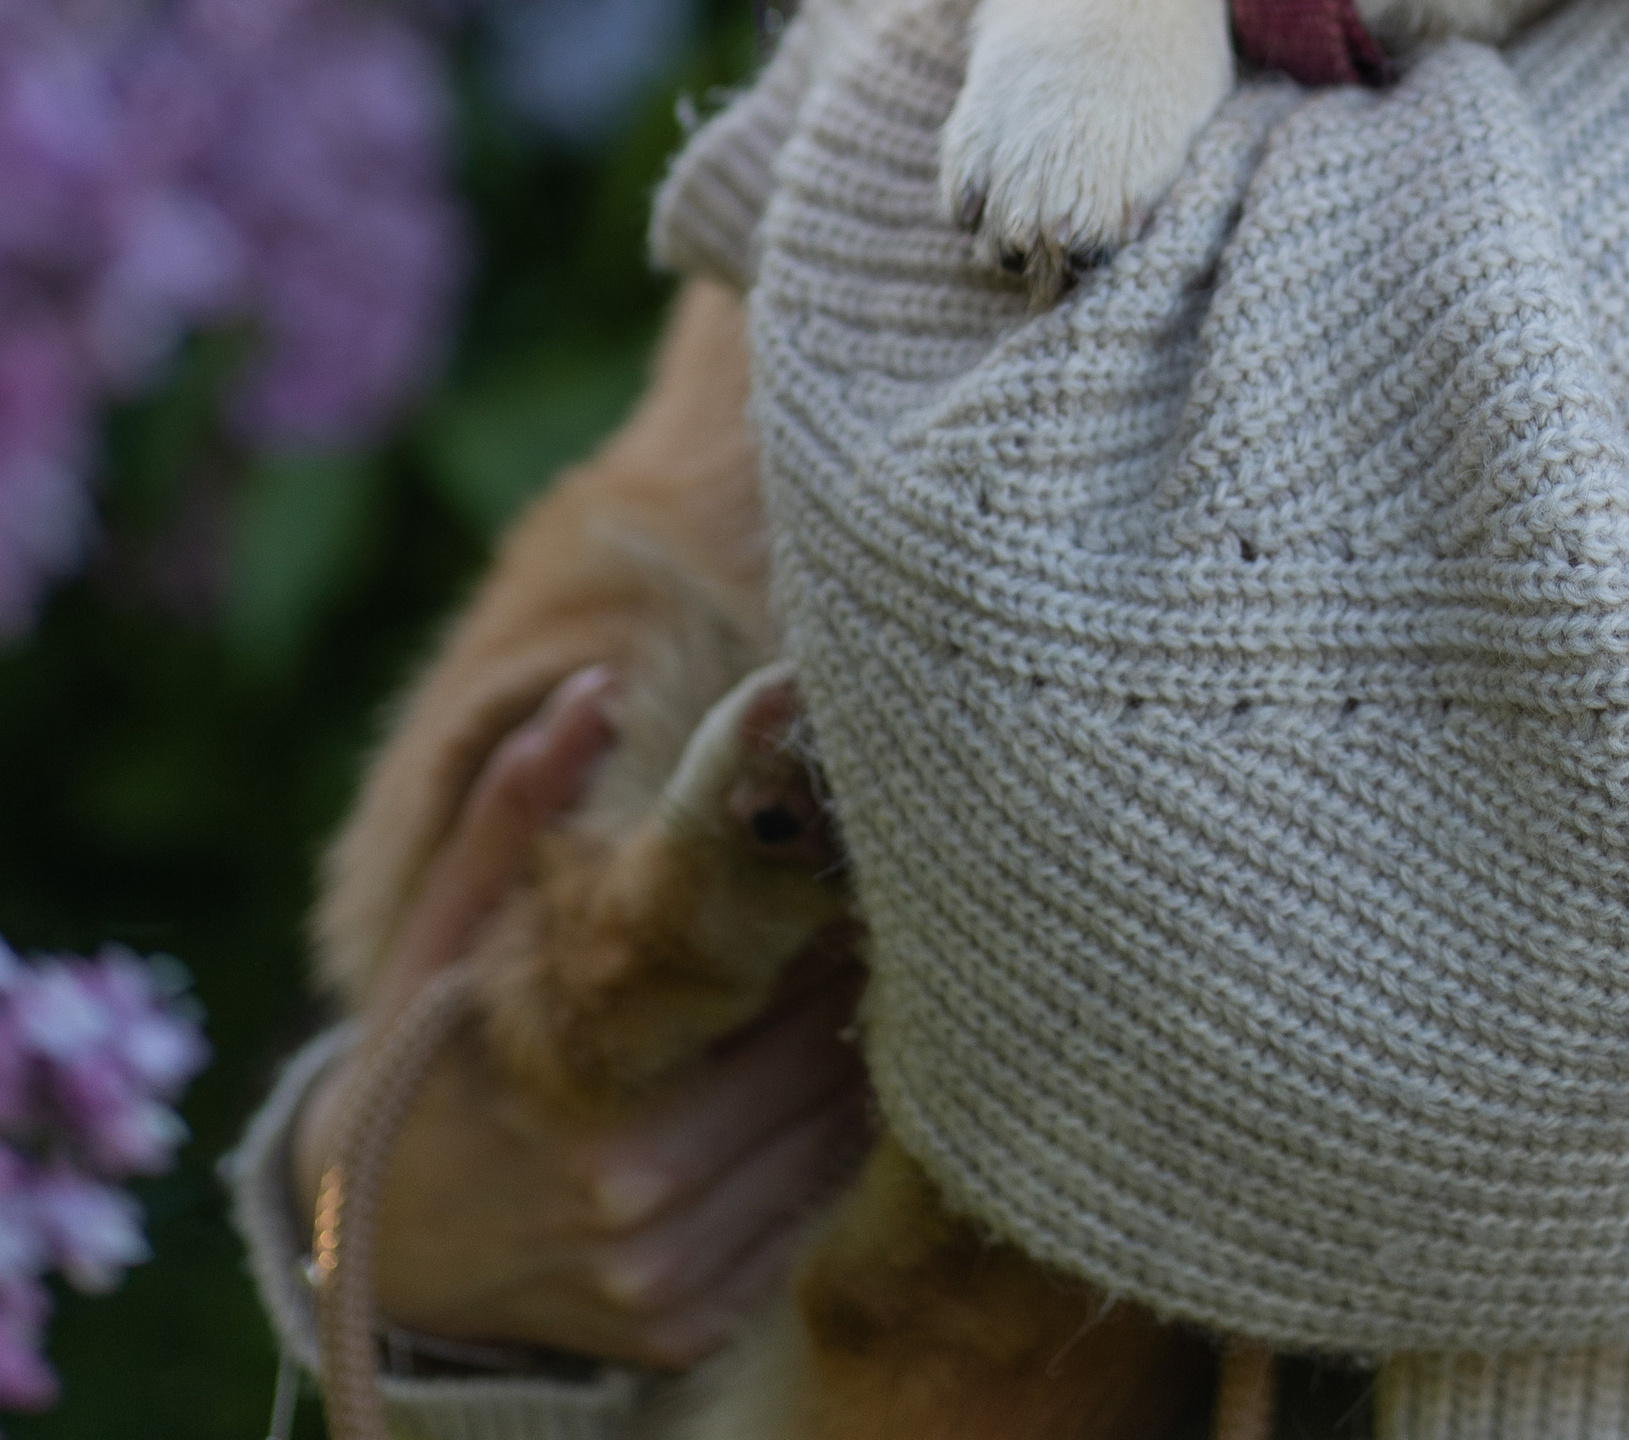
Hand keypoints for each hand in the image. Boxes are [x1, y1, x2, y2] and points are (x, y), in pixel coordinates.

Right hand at [292, 668, 871, 1372]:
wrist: (365, 1253)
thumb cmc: (415, 1066)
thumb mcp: (444, 937)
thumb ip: (516, 811)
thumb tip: (596, 685)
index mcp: (600, 1121)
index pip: (782, 1006)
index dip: (828, 925)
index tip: (852, 856)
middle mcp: (647, 1220)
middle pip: (822, 1077)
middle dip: (854, 985)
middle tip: (877, 902)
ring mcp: (672, 1288)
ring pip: (829, 1150)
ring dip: (858, 1064)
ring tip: (865, 975)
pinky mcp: (691, 1329)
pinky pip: (804, 1223)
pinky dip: (824, 1150)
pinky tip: (821, 1078)